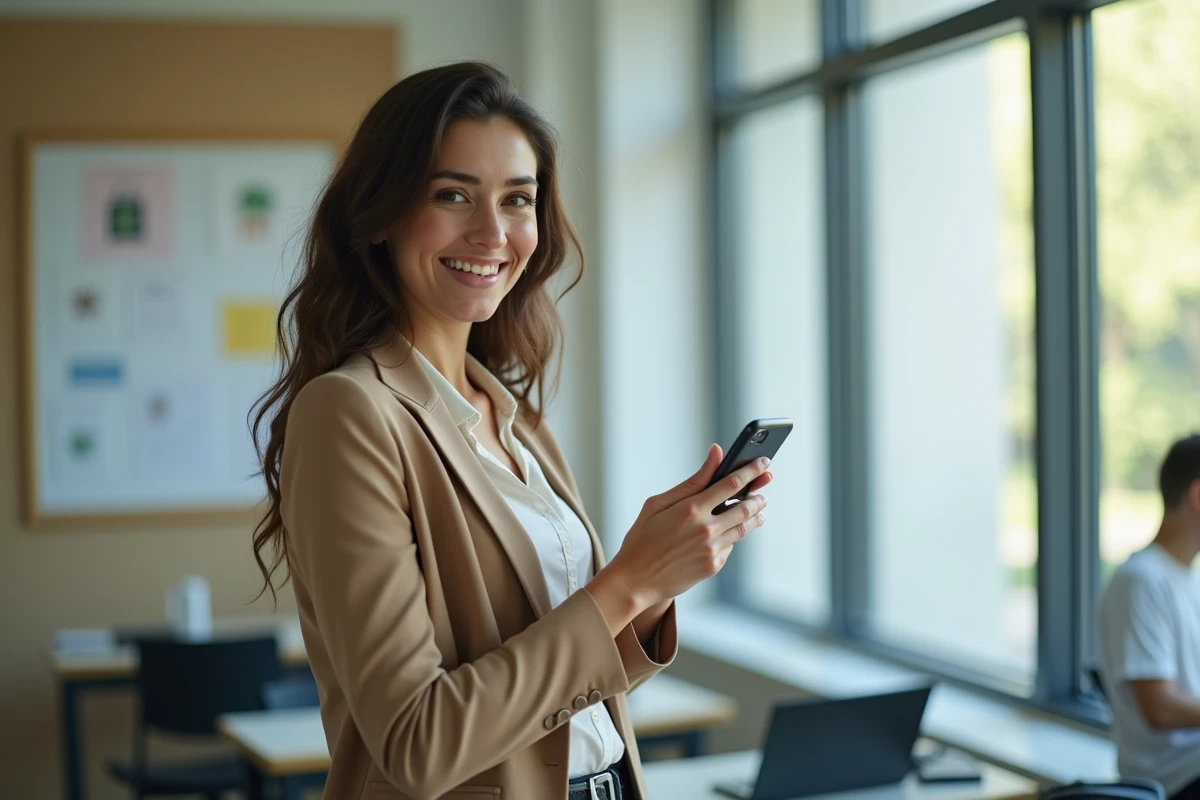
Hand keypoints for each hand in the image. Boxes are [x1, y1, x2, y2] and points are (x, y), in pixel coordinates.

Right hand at [585, 445, 772, 631]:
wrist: (636, 580)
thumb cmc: (643, 538)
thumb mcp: (659, 503)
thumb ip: (693, 481)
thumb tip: (716, 453)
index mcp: (691, 509)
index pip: (732, 484)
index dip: (752, 471)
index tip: (764, 462)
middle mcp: (706, 529)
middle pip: (745, 507)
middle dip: (759, 496)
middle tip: (763, 490)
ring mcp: (712, 550)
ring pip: (744, 528)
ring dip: (755, 516)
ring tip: (758, 510)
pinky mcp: (714, 566)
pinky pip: (731, 546)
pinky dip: (732, 536)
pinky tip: (728, 533)